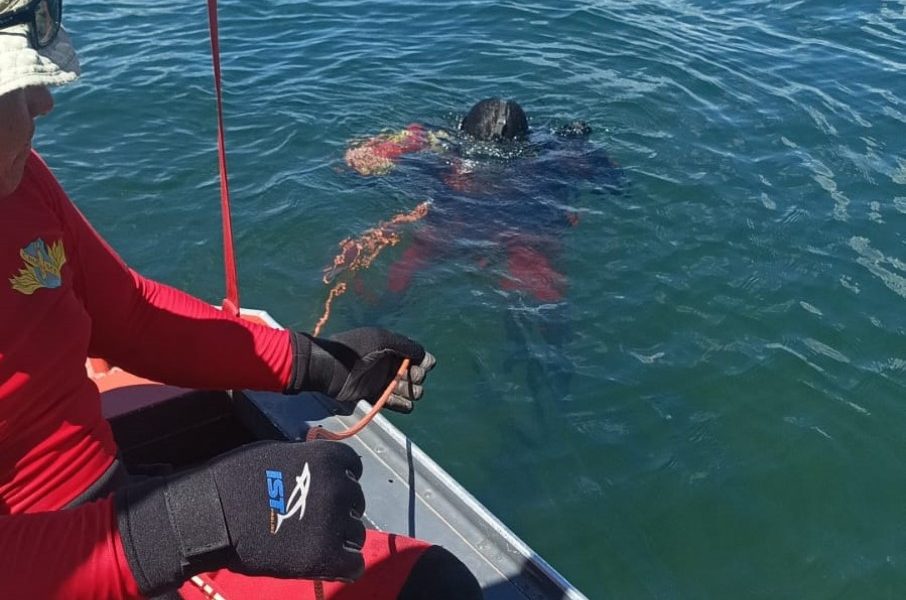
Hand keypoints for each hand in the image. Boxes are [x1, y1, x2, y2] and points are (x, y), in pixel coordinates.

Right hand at [116, 440, 365, 596]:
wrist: (210, 515)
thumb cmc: (235, 480)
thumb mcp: (277, 454)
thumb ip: (306, 461)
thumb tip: (319, 468)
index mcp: (328, 458)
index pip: (353, 468)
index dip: (339, 480)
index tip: (322, 491)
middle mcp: (338, 487)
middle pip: (355, 502)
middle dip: (338, 510)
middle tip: (311, 520)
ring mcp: (334, 522)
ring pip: (355, 534)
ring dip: (339, 539)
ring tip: (311, 542)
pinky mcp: (324, 556)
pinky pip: (352, 565)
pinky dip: (341, 566)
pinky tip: (321, 563)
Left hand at [287, 328, 435, 412]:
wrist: (327, 366)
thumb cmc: (354, 349)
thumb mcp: (381, 340)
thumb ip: (404, 345)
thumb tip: (423, 354)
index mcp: (389, 346)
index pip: (413, 354)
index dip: (423, 361)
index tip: (426, 366)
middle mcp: (386, 362)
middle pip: (411, 372)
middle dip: (417, 377)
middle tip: (414, 379)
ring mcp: (378, 379)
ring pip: (402, 388)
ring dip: (411, 392)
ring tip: (412, 394)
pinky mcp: (371, 394)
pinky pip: (390, 401)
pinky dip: (400, 404)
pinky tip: (407, 406)